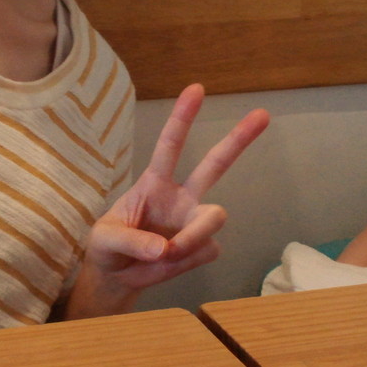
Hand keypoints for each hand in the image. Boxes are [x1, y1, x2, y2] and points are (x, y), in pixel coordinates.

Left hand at [63, 84, 270, 317]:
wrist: (115, 277)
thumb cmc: (107, 247)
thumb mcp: (104, 239)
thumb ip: (130, 240)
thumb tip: (165, 249)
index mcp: (154, 182)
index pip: (169, 145)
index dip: (182, 118)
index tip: (196, 89)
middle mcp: (181, 197)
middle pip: (215, 165)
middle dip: (238, 140)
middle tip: (263, 114)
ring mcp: (193, 222)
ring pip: (214, 217)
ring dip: (192, 238)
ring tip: (166, 255)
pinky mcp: (202, 248)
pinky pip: (207, 251)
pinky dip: (186, 262)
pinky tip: (168, 264)